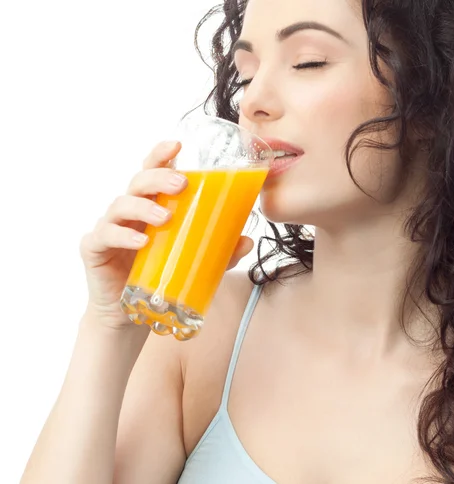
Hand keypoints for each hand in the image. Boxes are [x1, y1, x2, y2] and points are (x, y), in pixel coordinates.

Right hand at [79, 141, 253, 328]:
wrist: (129, 314)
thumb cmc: (159, 277)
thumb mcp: (193, 262)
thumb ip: (220, 252)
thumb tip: (248, 241)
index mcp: (151, 206)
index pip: (153, 172)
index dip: (161, 155)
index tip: (177, 145)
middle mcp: (129, 212)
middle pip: (138, 182)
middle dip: (158, 178)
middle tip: (180, 184)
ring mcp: (110, 228)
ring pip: (121, 206)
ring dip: (144, 208)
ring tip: (165, 218)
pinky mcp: (95, 249)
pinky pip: (105, 236)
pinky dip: (122, 237)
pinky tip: (141, 242)